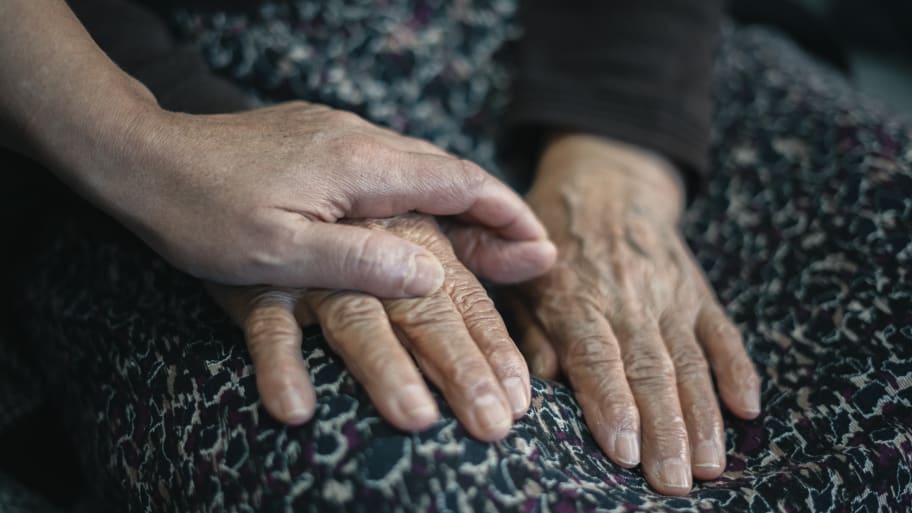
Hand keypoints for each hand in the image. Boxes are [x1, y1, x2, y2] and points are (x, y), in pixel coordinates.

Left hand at [80, 102, 552, 295]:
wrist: (140, 157)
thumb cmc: (201, 213)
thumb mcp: (277, 254)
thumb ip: (360, 261)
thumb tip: (433, 270)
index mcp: (359, 165)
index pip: (457, 183)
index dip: (505, 214)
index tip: (540, 244)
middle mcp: (358, 138)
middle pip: (448, 170)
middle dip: (493, 211)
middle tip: (526, 253)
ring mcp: (337, 133)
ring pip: (419, 165)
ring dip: (458, 202)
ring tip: (484, 243)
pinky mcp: (316, 139)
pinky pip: (389, 165)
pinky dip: (421, 193)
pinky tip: (418, 218)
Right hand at [208, 213, 537, 440]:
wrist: (224, 166)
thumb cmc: (328, 200)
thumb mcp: (408, 219)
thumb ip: (468, 241)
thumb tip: (546, 254)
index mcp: (411, 228)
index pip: (465, 290)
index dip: (495, 342)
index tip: (522, 394)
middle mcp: (369, 243)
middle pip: (423, 308)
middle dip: (460, 365)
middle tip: (491, 424)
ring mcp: (313, 267)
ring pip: (355, 316)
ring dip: (385, 367)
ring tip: (415, 419)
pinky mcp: (257, 283)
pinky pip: (268, 324)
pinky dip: (280, 362)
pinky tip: (297, 407)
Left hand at [509, 134, 760, 494]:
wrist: (606, 183)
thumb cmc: (552, 244)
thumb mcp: (521, 277)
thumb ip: (529, 328)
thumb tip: (542, 381)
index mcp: (577, 298)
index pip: (597, 356)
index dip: (611, 402)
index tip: (623, 449)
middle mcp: (628, 299)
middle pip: (650, 370)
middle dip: (664, 429)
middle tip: (672, 481)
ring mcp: (669, 295)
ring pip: (691, 361)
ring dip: (703, 416)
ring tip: (710, 465)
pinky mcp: (697, 292)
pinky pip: (722, 333)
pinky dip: (738, 369)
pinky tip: (748, 407)